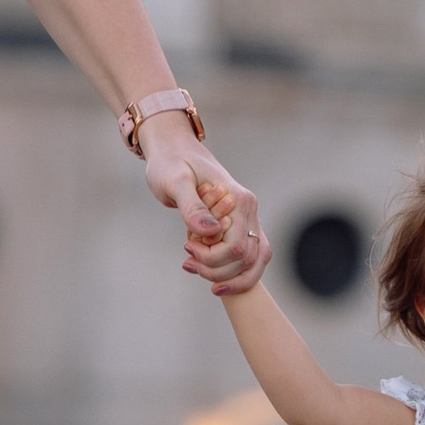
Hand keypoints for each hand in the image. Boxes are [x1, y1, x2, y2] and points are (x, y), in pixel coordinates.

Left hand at [137, 122, 269, 295]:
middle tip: (188, 263)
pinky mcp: (240, 224)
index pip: (236, 246)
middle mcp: (249, 209)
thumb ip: (192, 207)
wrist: (174, 148)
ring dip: (227, 276)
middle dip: (216, 270)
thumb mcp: (174, 182)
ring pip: (253, 262)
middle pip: (247, 259)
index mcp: (239, 199)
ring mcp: (248, 218)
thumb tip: (210, 232)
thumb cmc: (171, 163)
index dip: (211, 257)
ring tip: (195, 269)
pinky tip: (207, 268)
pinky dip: (231, 270)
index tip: (186, 248)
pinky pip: (248, 256)